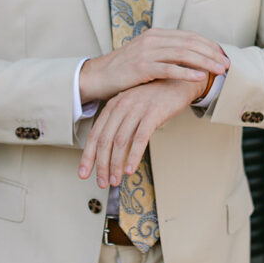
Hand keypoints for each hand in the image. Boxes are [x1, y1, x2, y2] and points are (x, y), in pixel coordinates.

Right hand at [78, 28, 228, 103]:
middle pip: (190, 43)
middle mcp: (153, 39)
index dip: (209, 45)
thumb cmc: (124, 70)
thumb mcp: (147, 55)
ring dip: (205, 62)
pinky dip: (186, 72)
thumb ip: (165, 54)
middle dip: (212, 53)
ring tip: (220, 70)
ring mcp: (146, 52)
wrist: (98, 76)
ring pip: (183, 53)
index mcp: (157, 34)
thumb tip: (190, 59)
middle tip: (227, 64)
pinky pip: (169, 69)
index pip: (190, 36)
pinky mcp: (141, 67)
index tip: (223, 55)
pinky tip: (200, 77)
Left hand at [78, 78, 204, 188]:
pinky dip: (133, 155)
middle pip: (104, 140)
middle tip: (101, 182)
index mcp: (113, 105)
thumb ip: (121, 124)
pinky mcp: (153, 113)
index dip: (88, 156)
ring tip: (115, 180)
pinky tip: (129, 169)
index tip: (84, 173)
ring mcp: (137, 109)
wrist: (179, 80)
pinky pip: (140, 138)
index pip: (95, 134)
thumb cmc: (156, 97)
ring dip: (115, 164)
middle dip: (101, 164)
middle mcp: (122, 106)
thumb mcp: (133, 107)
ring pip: (120, 141)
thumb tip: (111, 151)